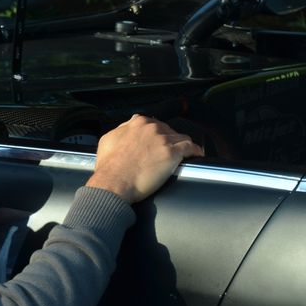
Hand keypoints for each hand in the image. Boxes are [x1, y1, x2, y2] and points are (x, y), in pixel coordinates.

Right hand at [86, 115, 203, 202]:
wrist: (113, 183)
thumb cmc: (109, 166)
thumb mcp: (108, 139)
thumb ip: (122, 129)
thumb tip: (130, 123)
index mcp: (138, 123)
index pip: (155, 123)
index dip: (159, 134)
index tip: (160, 142)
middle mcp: (152, 128)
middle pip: (169, 130)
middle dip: (170, 140)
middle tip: (169, 151)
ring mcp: (163, 140)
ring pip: (181, 137)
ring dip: (183, 145)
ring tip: (187, 153)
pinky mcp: (171, 154)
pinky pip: (191, 147)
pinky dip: (196, 150)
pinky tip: (197, 154)